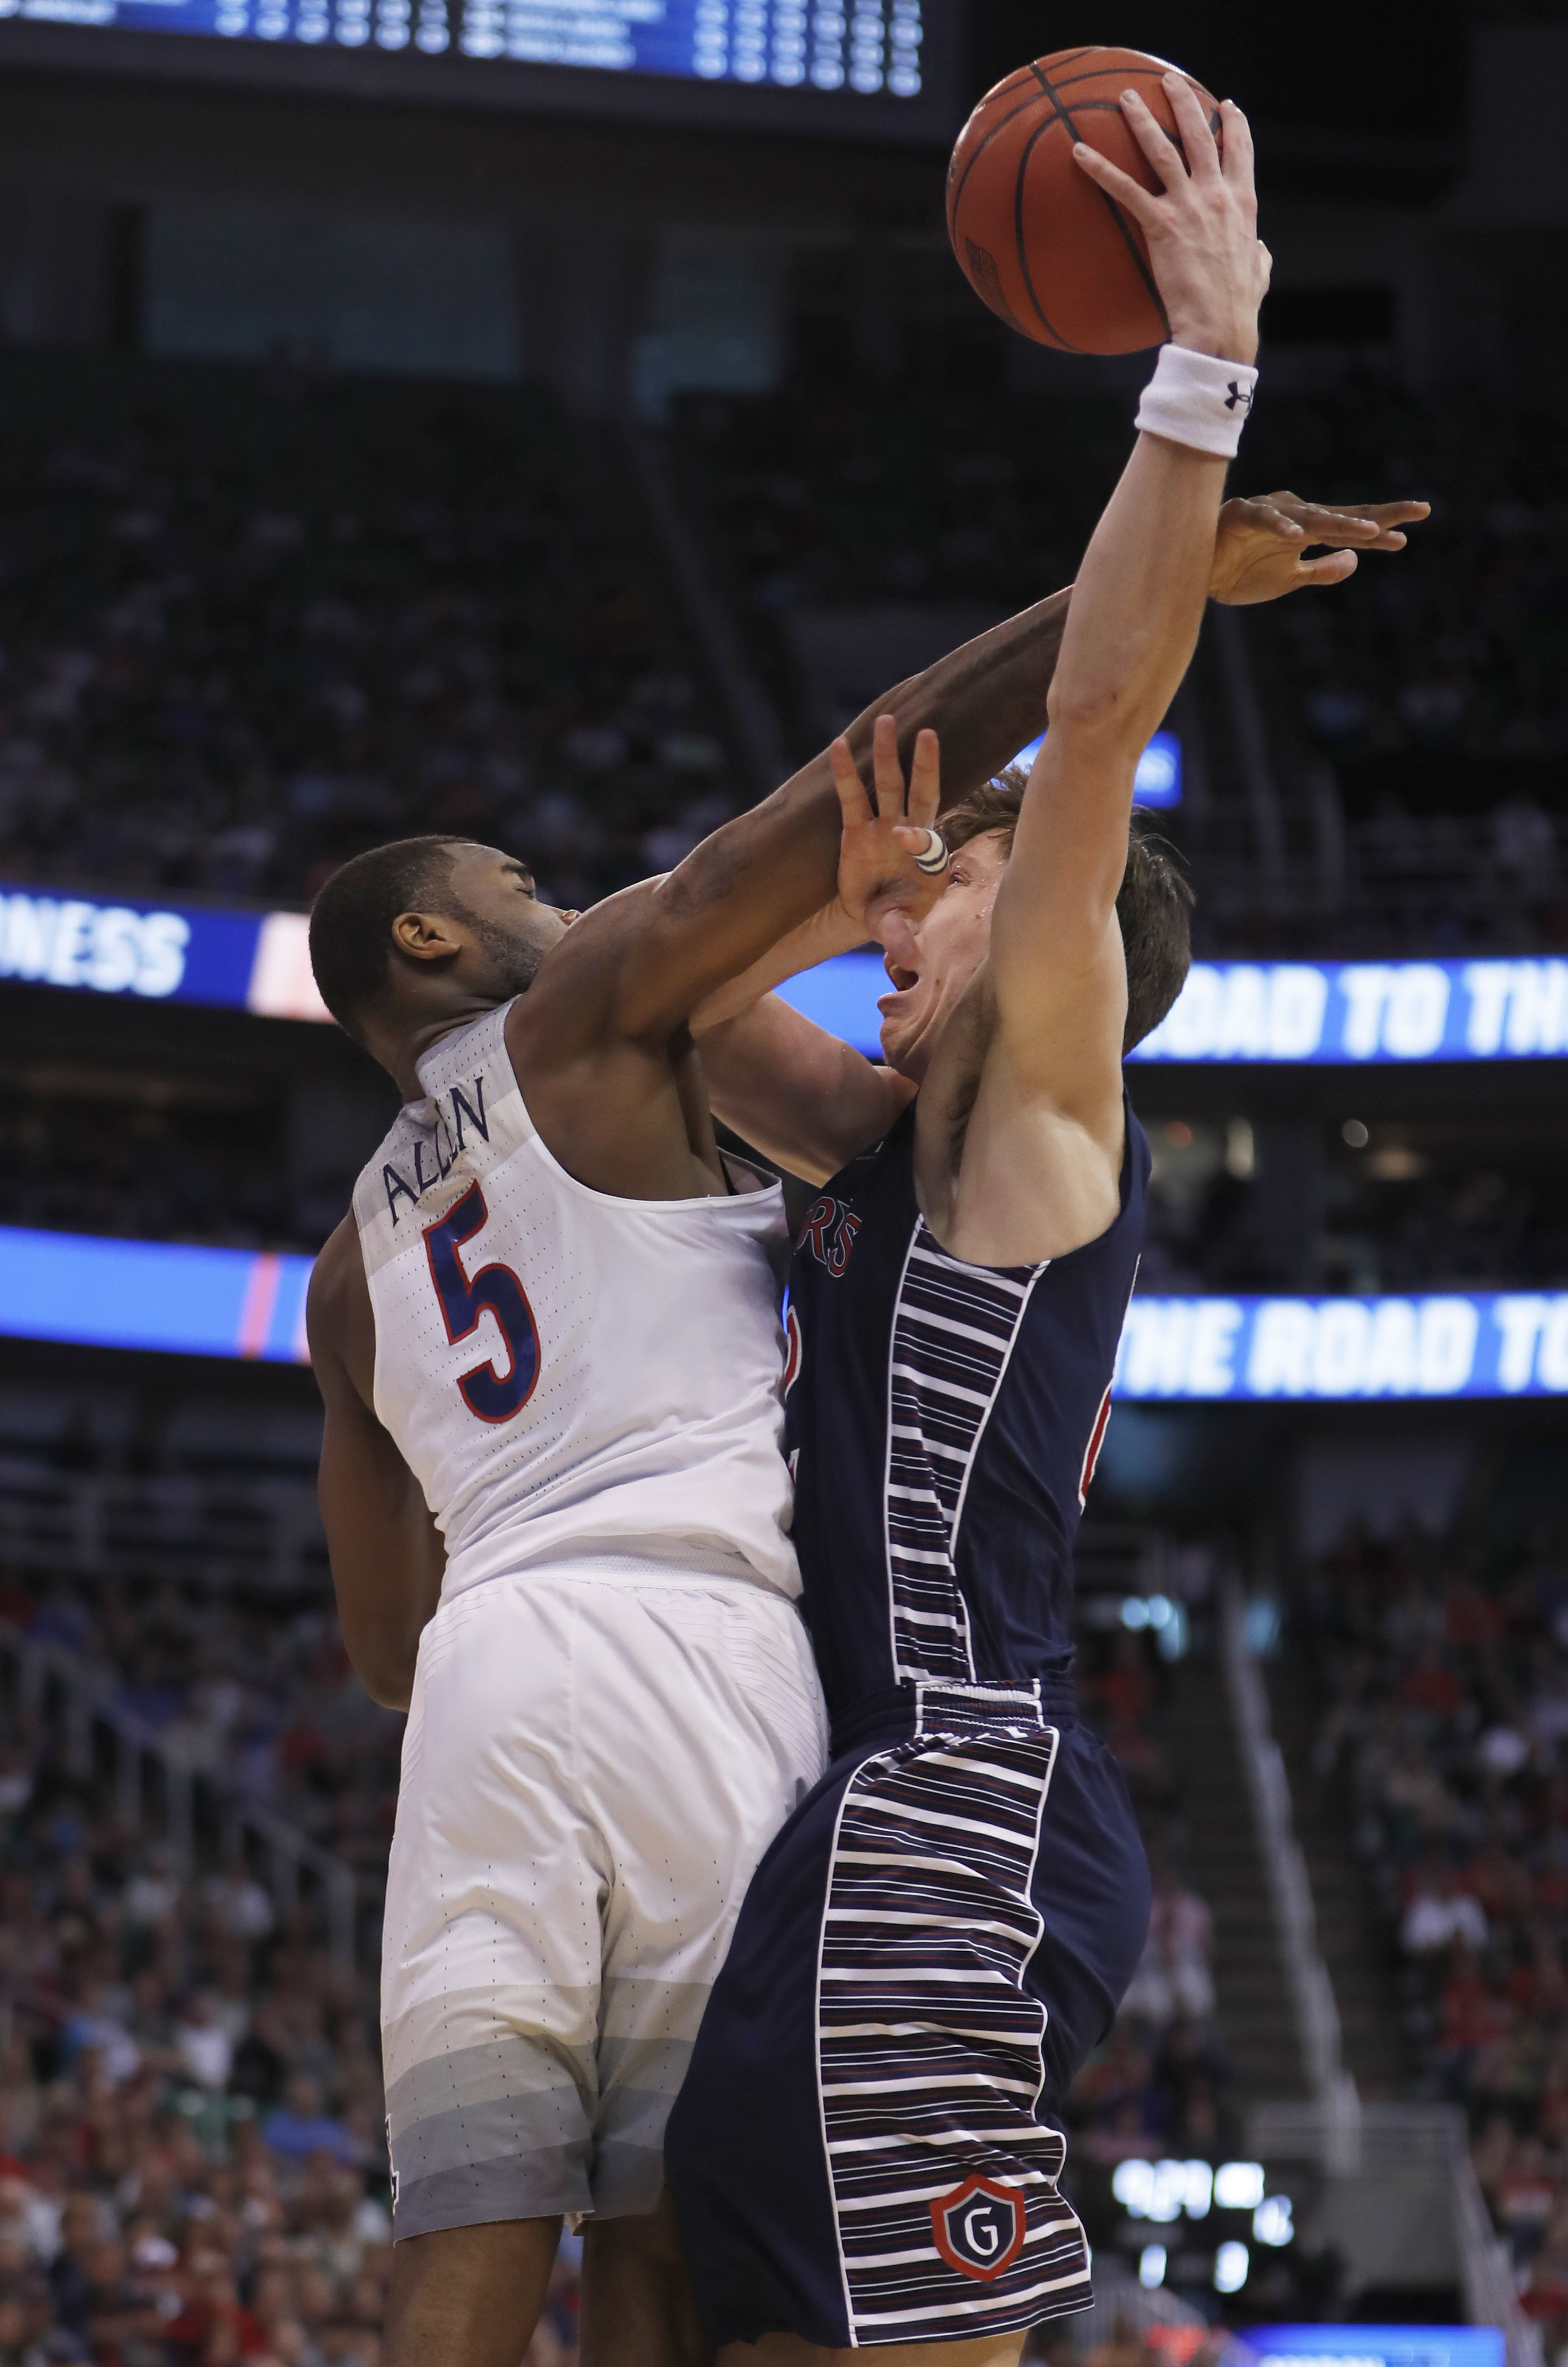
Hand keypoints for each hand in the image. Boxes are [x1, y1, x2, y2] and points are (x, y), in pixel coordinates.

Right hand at [829, 714, 943, 971]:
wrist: (873, 916)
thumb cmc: (895, 918)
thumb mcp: (897, 929)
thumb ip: (902, 939)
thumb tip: (911, 962)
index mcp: (929, 860)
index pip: (927, 841)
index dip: (917, 837)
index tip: (902, 836)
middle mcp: (910, 835)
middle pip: (920, 794)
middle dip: (924, 765)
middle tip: (927, 733)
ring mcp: (883, 827)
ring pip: (888, 784)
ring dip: (886, 754)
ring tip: (886, 719)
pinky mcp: (856, 828)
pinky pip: (850, 796)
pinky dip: (845, 772)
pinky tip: (838, 745)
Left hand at [1072, 77, 1268, 363]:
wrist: (1221, 327)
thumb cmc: (1238, 308)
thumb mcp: (1259, 272)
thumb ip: (1258, 253)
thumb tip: (1260, 250)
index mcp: (1242, 203)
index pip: (1240, 151)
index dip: (1234, 125)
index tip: (1226, 106)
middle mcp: (1217, 195)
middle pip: (1200, 135)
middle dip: (1184, 102)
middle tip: (1169, 81)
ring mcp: (1189, 207)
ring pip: (1162, 149)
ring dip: (1141, 119)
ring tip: (1125, 98)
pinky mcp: (1162, 225)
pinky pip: (1125, 190)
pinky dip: (1100, 169)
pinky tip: (1078, 153)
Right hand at [1209, 490, 1431, 603]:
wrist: (1195, 576)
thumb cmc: (1240, 573)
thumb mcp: (1289, 580)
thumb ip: (1321, 570)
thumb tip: (1354, 560)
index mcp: (1307, 530)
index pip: (1350, 527)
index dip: (1381, 529)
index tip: (1412, 530)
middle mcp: (1295, 515)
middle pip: (1343, 514)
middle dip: (1380, 515)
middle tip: (1419, 510)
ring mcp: (1269, 513)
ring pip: (1311, 516)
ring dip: (1341, 524)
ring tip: (1370, 533)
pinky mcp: (1240, 515)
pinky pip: (1264, 518)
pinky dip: (1280, 526)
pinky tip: (1299, 536)